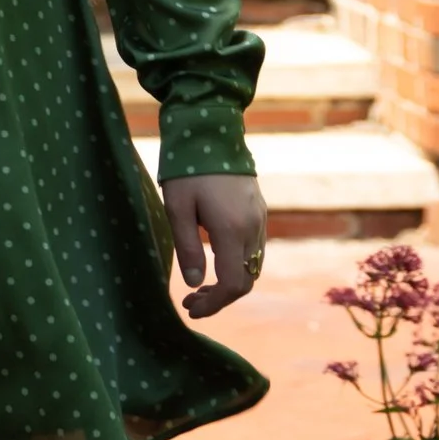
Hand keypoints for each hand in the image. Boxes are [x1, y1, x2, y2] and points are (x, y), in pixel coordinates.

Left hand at [166, 174, 265, 319]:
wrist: (212, 131)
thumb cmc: (188, 169)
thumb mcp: (178, 208)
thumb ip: (188, 248)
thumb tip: (195, 283)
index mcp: (231, 230)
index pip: (232, 285)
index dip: (214, 304)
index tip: (191, 308)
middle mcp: (253, 228)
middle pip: (246, 280)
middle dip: (220, 298)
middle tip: (191, 301)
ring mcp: (260, 219)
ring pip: (253, 266)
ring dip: (230, 282)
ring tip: (201, 285)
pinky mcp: (260, 211)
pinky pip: (255, 249)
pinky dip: (238, 265)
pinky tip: (216, 261)